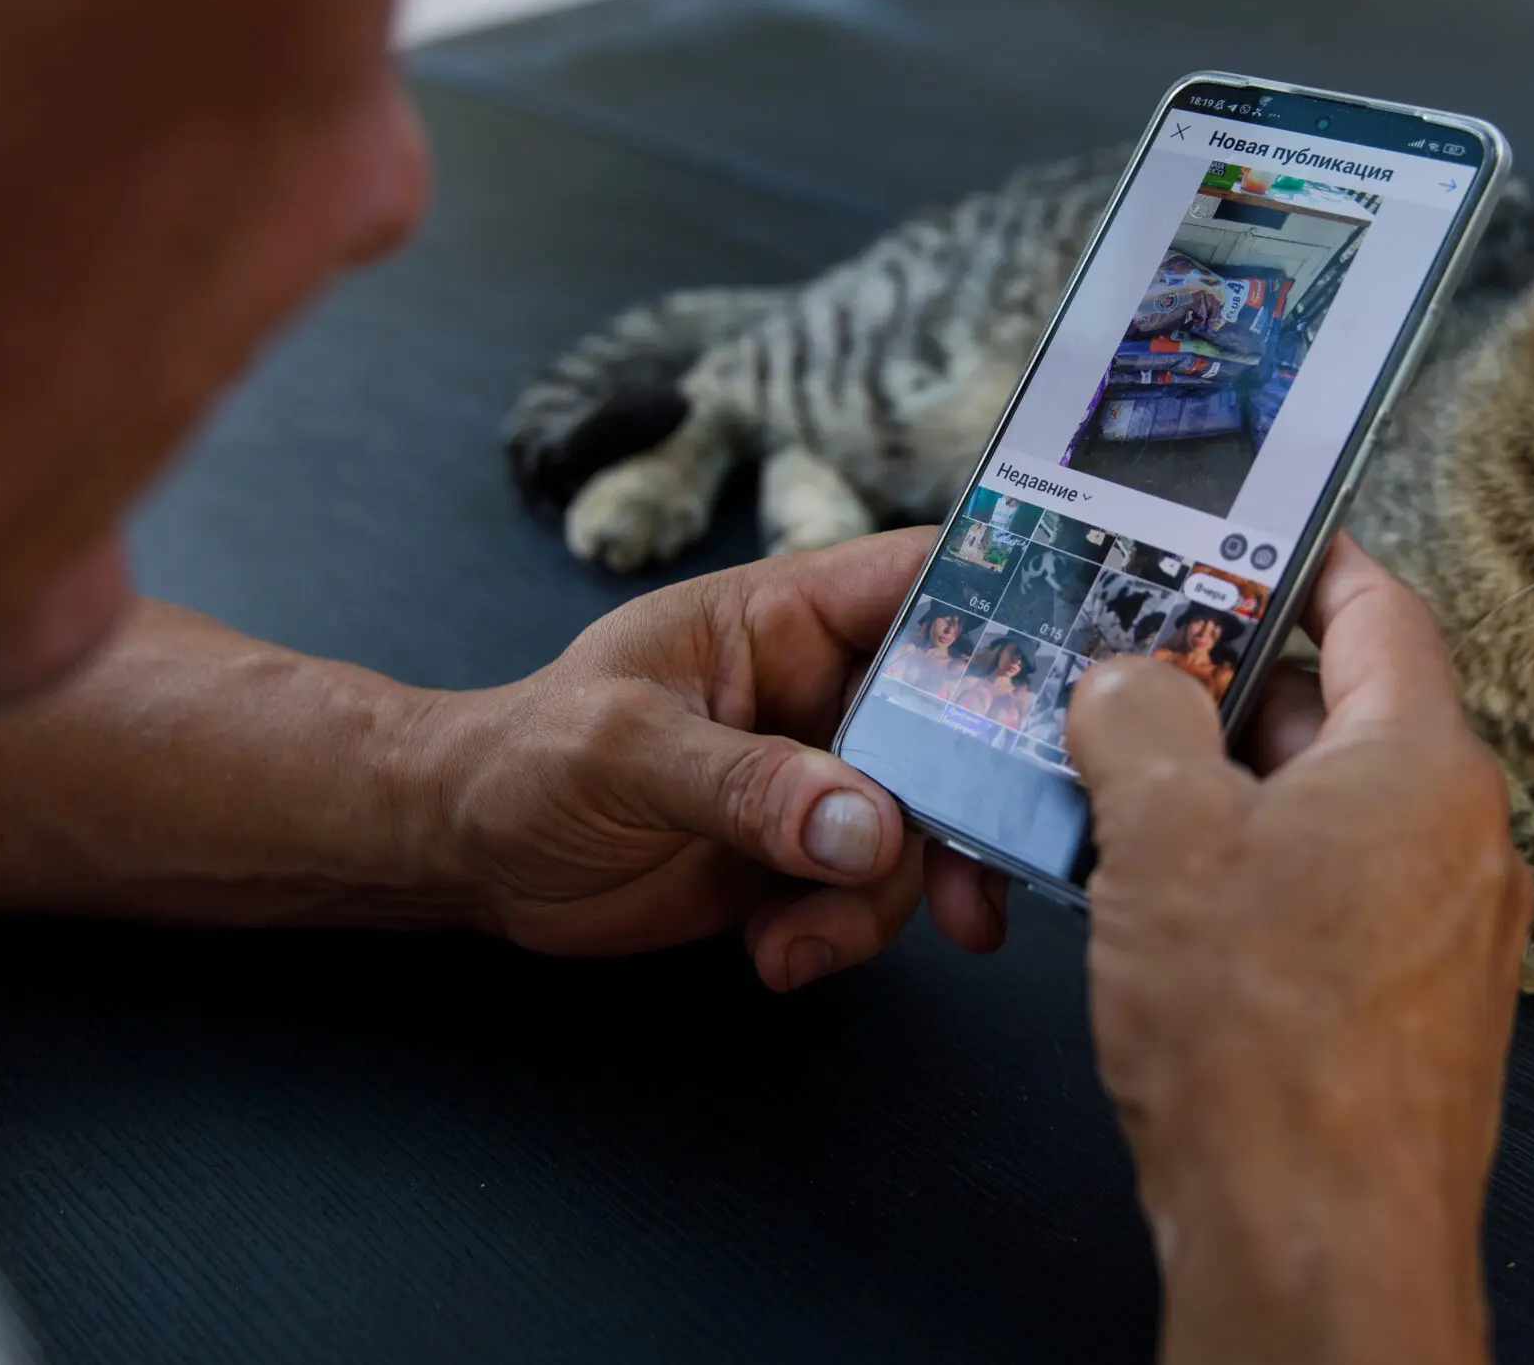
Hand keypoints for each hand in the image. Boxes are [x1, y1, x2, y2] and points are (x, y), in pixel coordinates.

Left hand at [422, 530, 1007, 989]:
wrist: (468, 858)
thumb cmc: (522, 758)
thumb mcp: (622, 754)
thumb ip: (745, 783)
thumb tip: (867, 825)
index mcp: (784, 615)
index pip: (922, 579)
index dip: (1006, 609)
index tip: (1064, 682)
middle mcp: (822, 688)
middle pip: (955, 723)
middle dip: (968, 808)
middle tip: (970, 885)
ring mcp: (821, 776)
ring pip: (922, 828)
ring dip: (882, 899)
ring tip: (793, 939)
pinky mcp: (804, 856)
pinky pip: (874, 894)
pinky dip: (841, 935)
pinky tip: (772, 954)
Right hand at [1066, 536, 1530, 1364]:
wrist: (1316, 1243)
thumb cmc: (1265, 1049)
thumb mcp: (1160, 836)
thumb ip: (1137, 721)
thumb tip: (1129, 684)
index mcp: (1424, 765)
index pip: (1379, 607)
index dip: (1301, 559)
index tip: (1244, 539)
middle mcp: (1457, 839)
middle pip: (1337, 716)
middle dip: (1221, 701)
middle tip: (1124, 691)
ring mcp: (1441, 931)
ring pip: (1321, 817)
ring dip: (1223, 802)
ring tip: (1116, 812)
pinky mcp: (1405, 1009)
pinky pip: (1325, 902)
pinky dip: (1247, 884)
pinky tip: (1159, 917)